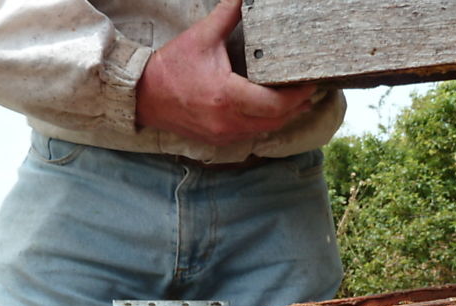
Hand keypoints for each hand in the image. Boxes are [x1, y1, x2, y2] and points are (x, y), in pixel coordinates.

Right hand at [135, 0, 315, 146]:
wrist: (145, 97)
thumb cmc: (172, 68)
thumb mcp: (202, 37)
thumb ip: (228, 14)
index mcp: (227, 96)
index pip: (275, 103)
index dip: (298, 95)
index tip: (310, 83)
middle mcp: (228, 121)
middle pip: (276, 120)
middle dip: (296, 106)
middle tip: (311, 90)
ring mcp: (224, 134)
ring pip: (266, 130)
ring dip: (283, 117)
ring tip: (297, 100)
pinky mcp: (219, 140)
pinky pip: (251, 135)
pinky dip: (265, 123)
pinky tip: (272, 111)